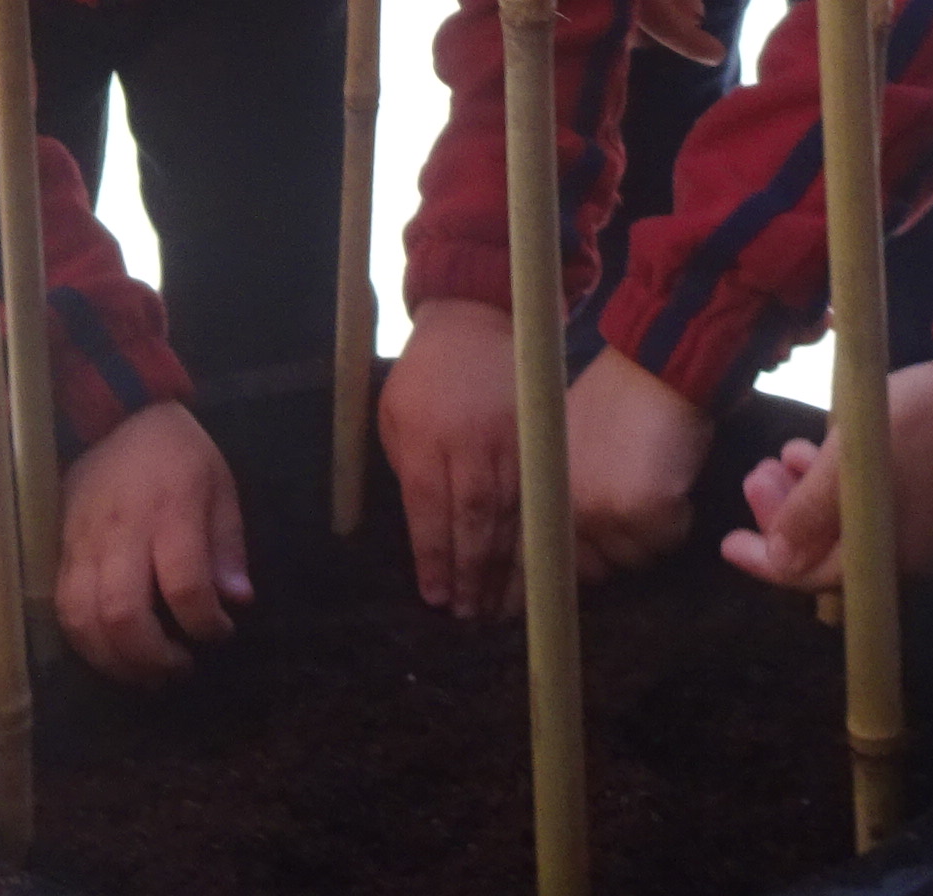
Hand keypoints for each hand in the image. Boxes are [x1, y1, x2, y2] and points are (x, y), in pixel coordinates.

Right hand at [57, 402, 248, 680]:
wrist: (119, 416)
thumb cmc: (179, 454)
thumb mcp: (220, 485)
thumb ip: (228, 545)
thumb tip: (238, 601)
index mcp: (171, 510)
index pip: (184, 584)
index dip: (205, 623)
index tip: (220, 632)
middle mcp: (122, 530)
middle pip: (123, 613)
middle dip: (153, 656)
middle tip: (179, 667)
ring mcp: (84, 542)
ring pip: (83, 619)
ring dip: (115, 661)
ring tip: (146, 672)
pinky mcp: (60, 549)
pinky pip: (62, 609)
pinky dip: (86, 643)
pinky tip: (113, 653)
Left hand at [381, 298, 519, 616]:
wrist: (476, 318)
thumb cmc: (424, 373)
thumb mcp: (394, 414)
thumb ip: (407, 471)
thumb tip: (424, 532)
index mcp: (425, 434)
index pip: (429, 509)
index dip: (434, 558)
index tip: (435, 597)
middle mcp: (470, 439)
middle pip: (474, 519)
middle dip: (472, 573)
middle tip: (469, 614)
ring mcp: (510, 437)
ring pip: (510, 512)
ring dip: (504, 565)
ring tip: (496, 604)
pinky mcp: (538, 434)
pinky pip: (534, 493)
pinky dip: (530, 533)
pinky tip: (527, 564)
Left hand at [565, 347, 713, 581]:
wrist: (653, 364)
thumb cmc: (616, 396)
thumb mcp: (570, 443)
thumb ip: (569, 487)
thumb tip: (585, 537)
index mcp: (547, 491)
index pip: (554, 555)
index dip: (578, 559)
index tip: (597, 547)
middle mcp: (571, 506)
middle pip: (601, 563)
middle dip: (623, 542)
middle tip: (639, 506)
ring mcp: (607, 511)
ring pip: (638, 556)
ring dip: (653, 532)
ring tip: (658, 485)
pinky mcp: (647, 510)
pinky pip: (670, 539)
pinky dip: (680, 518)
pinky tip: (675, 480)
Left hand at [720, 361, 932, 592]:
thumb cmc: (917, 424)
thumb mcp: (850, 461)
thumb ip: (810, 512)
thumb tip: (778, 560)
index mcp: (884, 559)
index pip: (809, 576)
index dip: (764, 559)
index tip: (727, 541)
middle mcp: (899, 556)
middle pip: (822, 552)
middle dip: (782, 517)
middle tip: (757, 473)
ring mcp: (911, 529)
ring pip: (838, 526)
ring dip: (803, 495)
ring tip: (782, 454)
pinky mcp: (917, 501)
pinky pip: (861, 509)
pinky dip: (831, 485)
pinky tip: (814, 449)